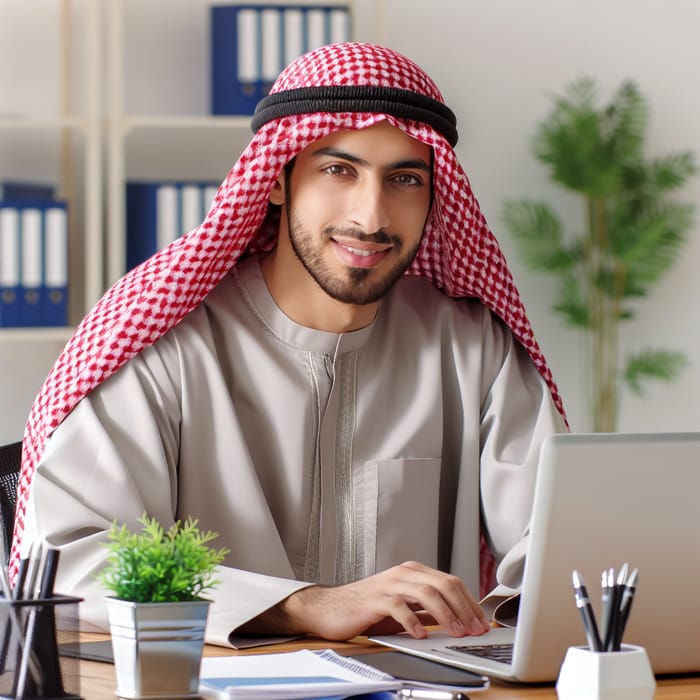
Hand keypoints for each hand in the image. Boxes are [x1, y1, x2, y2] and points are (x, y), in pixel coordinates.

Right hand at [240, 561, 489, 640]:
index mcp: (413, 573)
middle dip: (464, 607)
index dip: (469, 602)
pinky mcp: (375, 599)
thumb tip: (457, 620)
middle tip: (475, 629)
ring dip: (445, 614)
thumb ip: (427, 610)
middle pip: (443, 584)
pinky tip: (421, 634)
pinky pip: (398, 606)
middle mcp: (403, 574)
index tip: (482, 622)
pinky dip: (413, 620)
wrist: (330, 608)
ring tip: (455, 632)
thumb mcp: (403, 607)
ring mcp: (389, 584)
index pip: (450, 582)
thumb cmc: (367, 608)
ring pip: (425, 592)